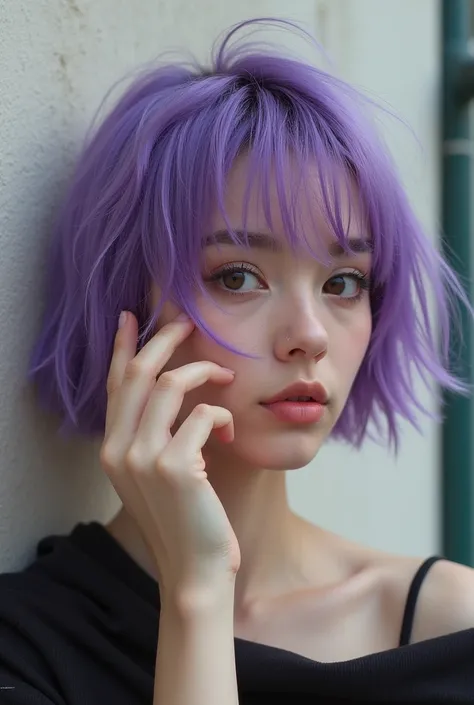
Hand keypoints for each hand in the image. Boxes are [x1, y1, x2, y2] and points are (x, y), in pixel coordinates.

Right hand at [100, 312, 240, 605]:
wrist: (195, 570)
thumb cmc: (185, 519)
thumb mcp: (157, 474)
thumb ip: (154, 434)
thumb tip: (172, 387)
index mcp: (112, 449)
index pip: (114, 385)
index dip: (122, 347)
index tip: (132, 317)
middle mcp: (119, 450)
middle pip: (137, 373)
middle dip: (164, 339)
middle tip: (188, 322)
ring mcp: (143, 458)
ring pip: (169, 385)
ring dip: (203, 372)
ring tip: (226, 376)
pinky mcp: (176, 467)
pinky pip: (204, 414)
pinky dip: (223, 415)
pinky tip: (231, 432)